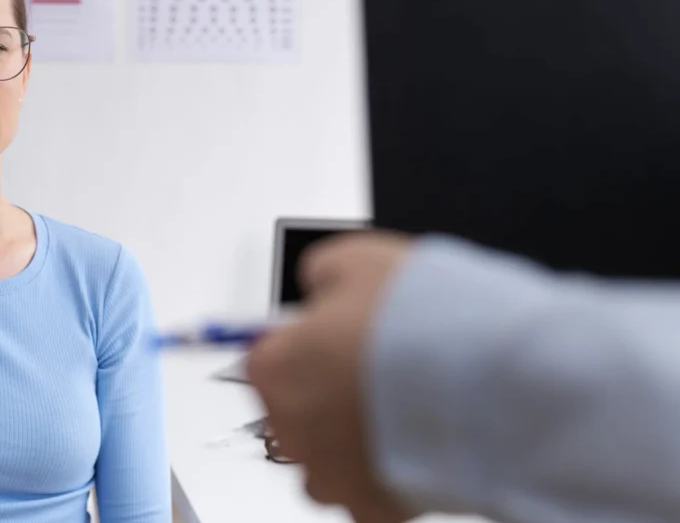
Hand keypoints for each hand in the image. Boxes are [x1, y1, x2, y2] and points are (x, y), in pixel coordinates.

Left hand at [246, 232, 415, 522]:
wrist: (492, 381)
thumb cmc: (423, 321)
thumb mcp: (357, 259)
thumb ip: (322, 276)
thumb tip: (320, 284)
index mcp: (275, 367)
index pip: (266, 358)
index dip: (304, 345)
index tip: (331, 339)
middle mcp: (291, 428)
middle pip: (294, 411)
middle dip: (327, 392)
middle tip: (376, 367)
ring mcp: (331, 475)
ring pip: (328, 458)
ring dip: (356, 434)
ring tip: (407, 403)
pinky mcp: (374, 508)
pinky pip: (372, 488)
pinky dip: (392, 467)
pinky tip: (423, 436)